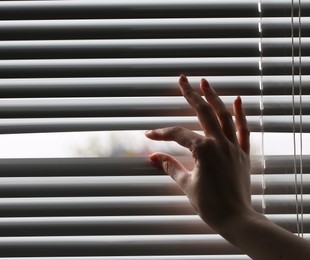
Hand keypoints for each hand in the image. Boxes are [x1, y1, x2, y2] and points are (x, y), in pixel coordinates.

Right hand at [145, 74, 251, 230]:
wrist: (236, 219)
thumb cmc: (210, 205)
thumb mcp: (186, 184)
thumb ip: (169, 166)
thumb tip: (152, 156)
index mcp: (204, 150)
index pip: (178, 135)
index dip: (161, 133)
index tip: (149, 135)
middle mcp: (220, 143)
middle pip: (203, 113)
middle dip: (191, 95)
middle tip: (182, 79)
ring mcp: (233, 147)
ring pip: (224, 116)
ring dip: (214, 97)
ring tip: (205, 82)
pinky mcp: (242, 153)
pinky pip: (244, 130)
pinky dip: (241, 114)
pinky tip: (238, 100)